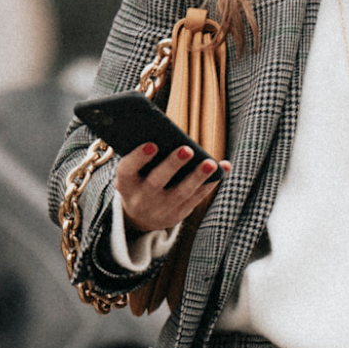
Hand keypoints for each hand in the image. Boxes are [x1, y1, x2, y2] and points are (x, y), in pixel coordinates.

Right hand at [114, 143, 229, 233]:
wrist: (140, 216)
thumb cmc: (140, 179)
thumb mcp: (133, 171)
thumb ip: (144, 155)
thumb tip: (166, 131)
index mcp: (125, 183)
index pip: (127, 170)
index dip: (139, 157)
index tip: (152, 144)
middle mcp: (140, 198)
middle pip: (156, 182)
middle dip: (172, 165)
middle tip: (187, 149)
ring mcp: (160, 209)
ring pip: (181, 192)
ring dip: (198, 176)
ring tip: (211, 162)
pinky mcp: (178, 214)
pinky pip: (196, 198)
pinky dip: (210, 182)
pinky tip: (223, 167)